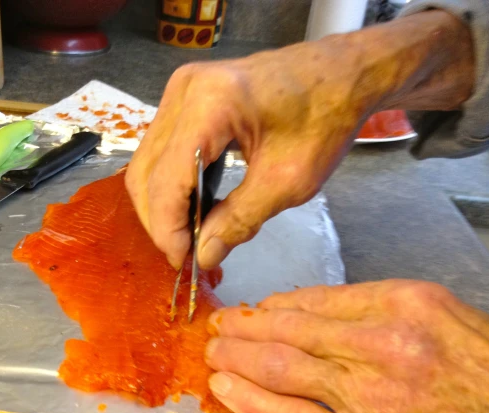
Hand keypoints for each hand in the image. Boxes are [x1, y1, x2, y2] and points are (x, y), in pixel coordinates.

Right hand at [126, 11, 473, 268]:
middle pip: (146, 172)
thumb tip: (203, 256)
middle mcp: (184, 91)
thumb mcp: (288, 181)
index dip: (168, 228)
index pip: (166, 180)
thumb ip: (239, 221)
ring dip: (164, 205)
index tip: (183, 262)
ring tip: (192, 236)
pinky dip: (174, 184)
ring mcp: (181, 90)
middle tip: (187, 255)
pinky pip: (163, 151)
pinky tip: (196, 208)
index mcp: (210, 104)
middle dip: (162, 220)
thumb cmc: (326, 119)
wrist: (343, 75)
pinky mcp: (187, 98)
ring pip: (148, 163)